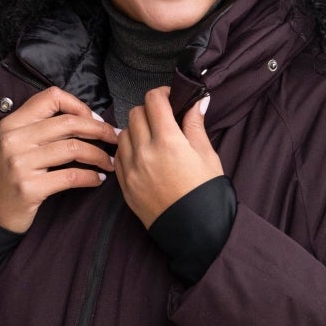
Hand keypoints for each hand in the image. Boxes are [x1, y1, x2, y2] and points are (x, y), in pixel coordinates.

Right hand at [0, 87, 119, 232]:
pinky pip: (71, 177)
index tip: (94, 118)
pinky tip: (98, 179)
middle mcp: (15, 139)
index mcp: (12, 123)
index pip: (51, 97)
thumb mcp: (13, 142)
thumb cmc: (8, 175)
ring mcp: (20, 164)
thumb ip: (38, 126)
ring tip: (110, 162)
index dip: (79, 105)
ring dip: (99, 155)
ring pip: (73, 149)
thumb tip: (83, 117)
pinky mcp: (30, 188)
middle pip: (68, 123)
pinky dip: (90, 177)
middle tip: (114, 138)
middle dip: (99, 129)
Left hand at [114, 87, 219, 229]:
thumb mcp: (207, 155)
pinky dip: (128, 149)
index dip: (163, 94)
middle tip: (163, 119)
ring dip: (136, 129)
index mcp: (169, 142)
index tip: (170, 98)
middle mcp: (145, 153)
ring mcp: (131, 169)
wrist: (195, 231)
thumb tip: (197, 101)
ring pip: (124, 133)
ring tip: (152, 138)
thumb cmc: (206, 193)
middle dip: (150, 110)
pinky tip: (143, 155)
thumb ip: (195, 125)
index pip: (154, 101)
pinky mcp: (124, 185)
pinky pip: (118, 156)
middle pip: (136, 113)